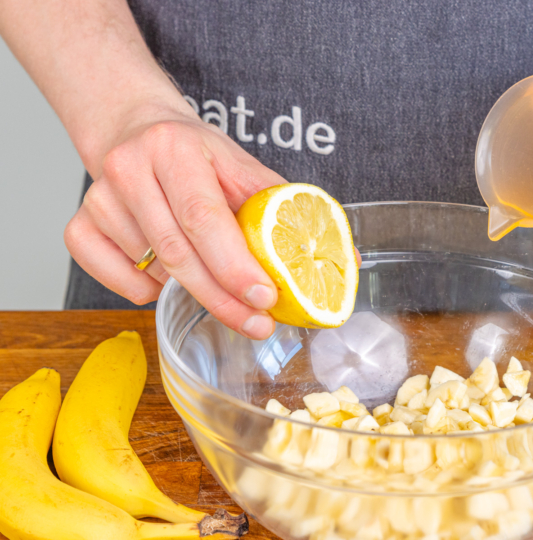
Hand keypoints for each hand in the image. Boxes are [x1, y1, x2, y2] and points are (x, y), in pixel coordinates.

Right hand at [65, 104, 286, 339]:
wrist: (136, 133)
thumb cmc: (194, 154)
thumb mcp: (237, 163)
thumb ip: (269, 201)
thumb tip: (307, 247)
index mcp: (174, 148)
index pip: (204, 217)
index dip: (234, 265)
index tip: (265, 297)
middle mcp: (129, 169)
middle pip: (177, 253)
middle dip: (223, 298)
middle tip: (256, 323)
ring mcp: (98, 199)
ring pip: (151, 270)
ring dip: (190, 287)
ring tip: (214, 277)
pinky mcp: (78, 225)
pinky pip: (117, 279)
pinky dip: (145, 289)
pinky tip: (166, 274)